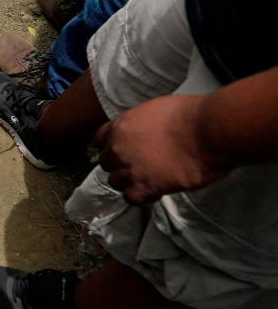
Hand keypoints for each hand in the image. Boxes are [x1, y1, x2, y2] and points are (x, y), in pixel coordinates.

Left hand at [94, 94, 228, 204]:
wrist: (208, 132)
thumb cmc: (190, 115)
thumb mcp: (155, 110)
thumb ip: (142, 124)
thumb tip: (145, 131)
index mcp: (120, 126)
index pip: (100, 140)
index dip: (112, 147)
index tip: (125, 151)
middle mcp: (118, 148)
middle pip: (107, 163)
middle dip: (121, 165)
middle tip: (142, 167)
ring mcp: (129, 169)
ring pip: (115, 181)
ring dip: (129, 182)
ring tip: (149, 180)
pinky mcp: (144, 187)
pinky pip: (130, 198)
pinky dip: (141, 197)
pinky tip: (156, 191)